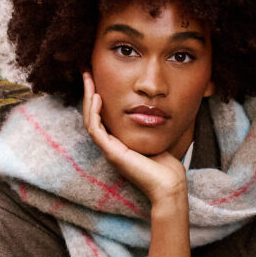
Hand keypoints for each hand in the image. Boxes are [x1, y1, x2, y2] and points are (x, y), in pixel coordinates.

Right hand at [80, 72, 188, 207]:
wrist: (169, 184)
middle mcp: (110, 146)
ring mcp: (109, 150)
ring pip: (90, 120)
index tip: (98, 77)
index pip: (102, 116)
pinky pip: (96, 129)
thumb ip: (148, 122)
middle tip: (86, 72)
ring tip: (88, 79)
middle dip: (89, 93)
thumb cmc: (166, 165)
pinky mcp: (112, 153)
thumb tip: (151, 105)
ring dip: (88, 98)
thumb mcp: (155, 136)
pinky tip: (98, 97)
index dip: (97, 97)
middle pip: (92, 115)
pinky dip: (94, 113)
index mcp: (118, 142)